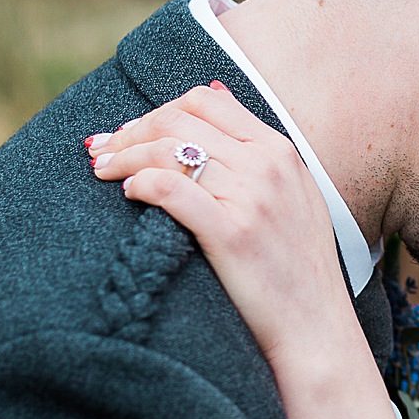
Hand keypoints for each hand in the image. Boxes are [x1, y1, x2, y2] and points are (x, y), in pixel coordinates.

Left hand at [85, 84, 362, 372]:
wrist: (315, 325)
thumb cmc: (298, 265)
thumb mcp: (295, 192)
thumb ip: (257, 147)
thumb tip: (213, 92)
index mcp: (281, 150)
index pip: (204, 101)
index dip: (158, 111)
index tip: (132, 134)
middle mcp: (268, 166)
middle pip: (178, 120)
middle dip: (130, 131)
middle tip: (104, 152)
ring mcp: (252, 198)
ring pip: (167, 151)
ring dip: (124, 158)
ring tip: (103, 173)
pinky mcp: (232, 233)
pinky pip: (170, 188)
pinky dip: (140, 184)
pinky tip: (129, 195)